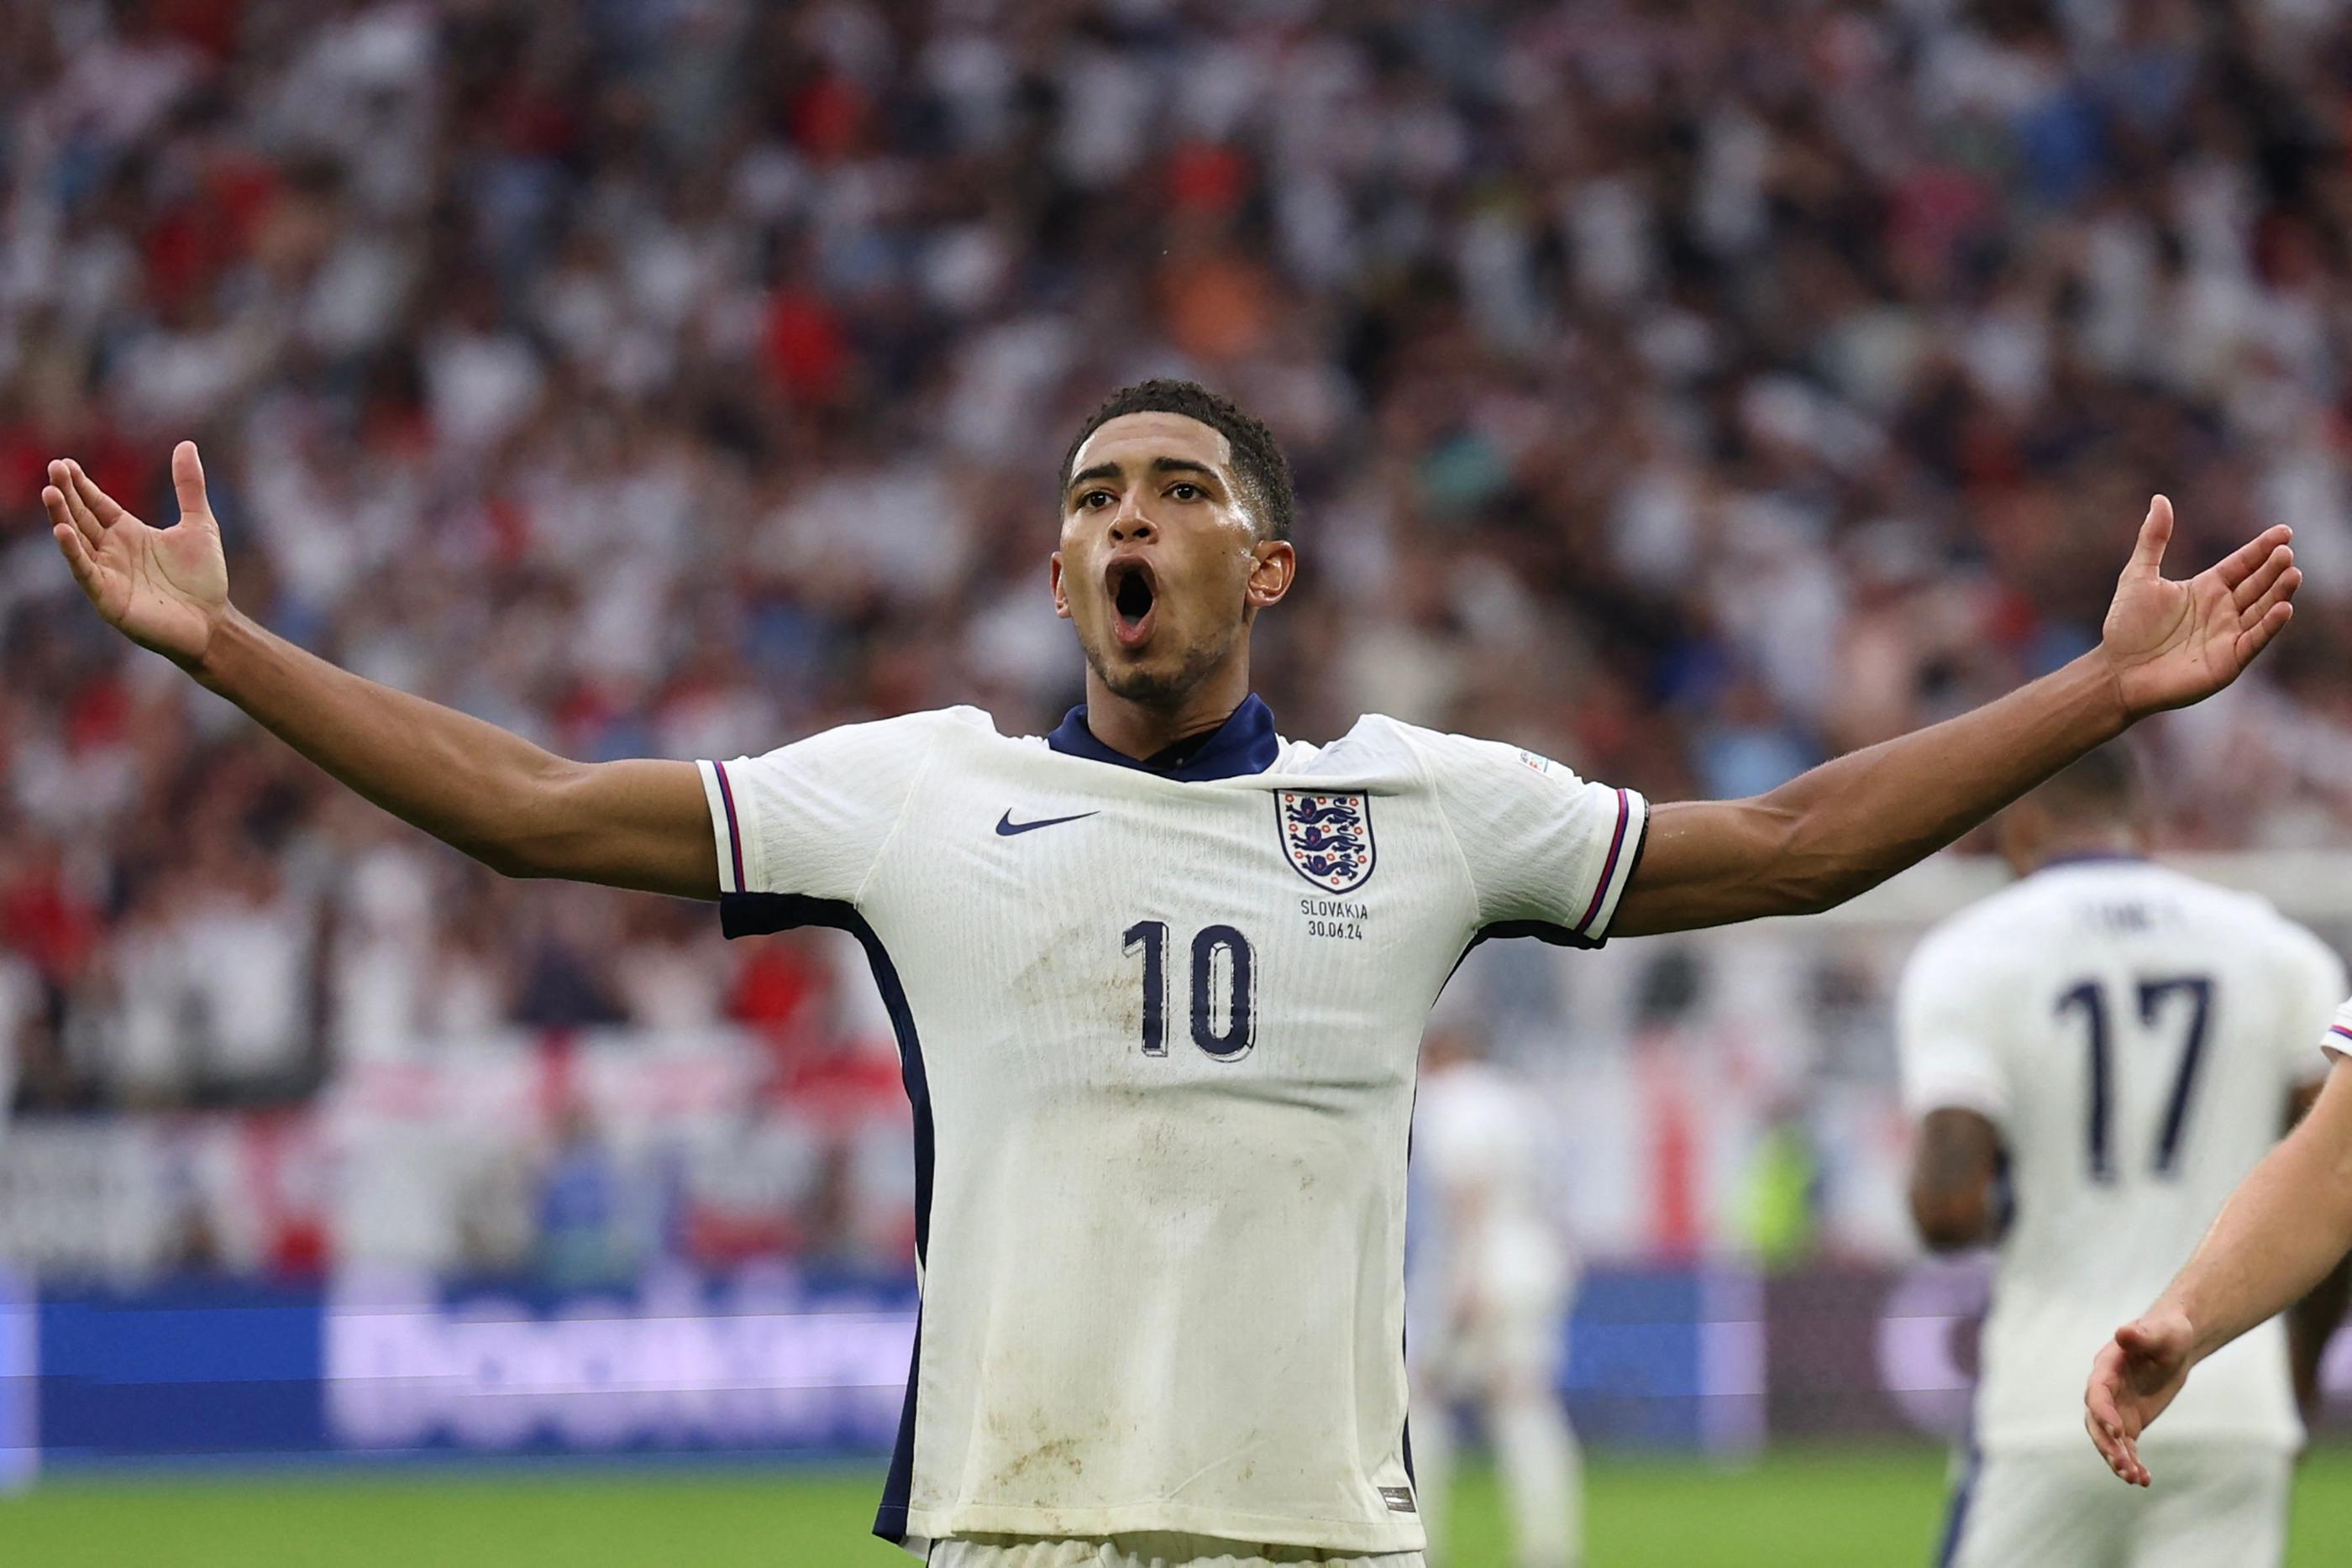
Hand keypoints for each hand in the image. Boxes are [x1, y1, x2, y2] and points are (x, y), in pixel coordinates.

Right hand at [43, 442, 229, 667]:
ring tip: (49, 492)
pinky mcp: (108, 597)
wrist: (213, 622)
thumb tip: (186, 444)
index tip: (65, 463)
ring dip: (61, 517)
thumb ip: (189, 486)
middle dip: (66, 494)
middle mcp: (112, 551)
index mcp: (129, 533)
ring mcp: (107, 574)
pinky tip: (62, 531)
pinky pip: (85, 571)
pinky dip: (73, 552)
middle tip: (54, 468)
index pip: (97, 504)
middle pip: (82, 517)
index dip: (81, 485)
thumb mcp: (199, 524)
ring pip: (77, 541)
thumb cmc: (204, 580)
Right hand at [2083, 1308, 2195, 1485]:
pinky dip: (2132, 1463)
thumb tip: (2123, 1332)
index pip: (2096, 1393)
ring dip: (2118, 1460)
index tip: (2118, 1430)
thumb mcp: (2161, 1332)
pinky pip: (2126, 1447)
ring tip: (2136, 1479)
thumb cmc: (2168, 1333)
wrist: (2174, 1345)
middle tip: (2124, 1466)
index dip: (2103, 1412)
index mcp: (2107, 1368)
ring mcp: (2116, 1409)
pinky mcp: (2129, 1422)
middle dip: (2107, 1445)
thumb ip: (2142, 1334)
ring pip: (2108, 1440)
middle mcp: (2105, 1391)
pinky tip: (2145, 1480)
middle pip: (2095, 1422)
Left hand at [2099, 497, 2298, 717]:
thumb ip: (2153, 539)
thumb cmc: (2126, 626)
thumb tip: (2159, 499)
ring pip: (2262, 610)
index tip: (2284, 532)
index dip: (2262, 548)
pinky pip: (2254, 640)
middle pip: (2257, 584)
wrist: (2117, 671)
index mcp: (2207, 588)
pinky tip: (2283, 608)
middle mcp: (2223, 610)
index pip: (2243, 564)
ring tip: (2293, 573)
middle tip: (2286, 552)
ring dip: (2279, 593)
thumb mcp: (2138, 576)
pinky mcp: (2228, 661)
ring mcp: (2228, 635)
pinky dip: (2269, 625)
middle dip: (2274, 568)